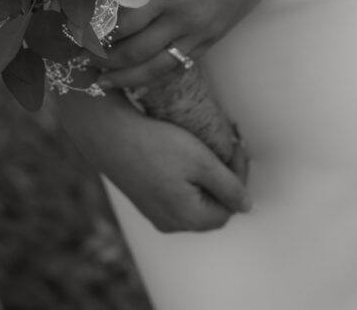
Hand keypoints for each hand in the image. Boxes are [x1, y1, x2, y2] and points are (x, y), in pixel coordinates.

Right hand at [57, 89, 250, 232]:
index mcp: (189, 218)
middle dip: (223, 177)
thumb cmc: (156, 145)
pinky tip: (182, 155)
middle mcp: (172, 223)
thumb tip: (248, 206)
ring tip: (206, 148)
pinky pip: (175, 194)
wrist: (108, 133)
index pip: (230, 206)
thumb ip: (230, 187)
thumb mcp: (202, 162)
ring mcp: (155, 212)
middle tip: (225, 144)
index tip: (235, 144)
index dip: (239, 175)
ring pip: (194, 200)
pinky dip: (186, 178)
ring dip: (205, 177)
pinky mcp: (144, 199)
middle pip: (212, 206)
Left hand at [98, 0, 292, 90]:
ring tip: (105, 82)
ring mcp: (201, 31)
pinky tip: (142, 76)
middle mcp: (182, 18)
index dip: (96, 32)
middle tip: (81, 62)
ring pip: (156, 66)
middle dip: (104, 61)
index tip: (76, 33)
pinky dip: (157, 72)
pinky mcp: (215, 36)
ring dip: (127, 77)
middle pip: (134, 51)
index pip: (121, 23)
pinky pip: (180, 62)